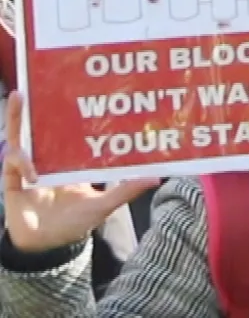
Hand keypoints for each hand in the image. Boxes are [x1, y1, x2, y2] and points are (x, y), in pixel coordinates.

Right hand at [3, 93, 155, 253]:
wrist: (46, 246)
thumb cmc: (75, 224)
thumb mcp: (103, 205)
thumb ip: (125, 191)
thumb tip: (156, 178)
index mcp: (70, 159)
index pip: (70, 130)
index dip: (71, 111)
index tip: (81, 89)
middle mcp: (48, 158)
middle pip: (42, 126)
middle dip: (39, 104)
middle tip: (39, 80)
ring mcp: (28, 166)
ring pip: (21, 136)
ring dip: (18, 117)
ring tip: (19, 96)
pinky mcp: (12, 178)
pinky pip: (12, 162)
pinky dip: (21, 161)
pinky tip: (32, 172)